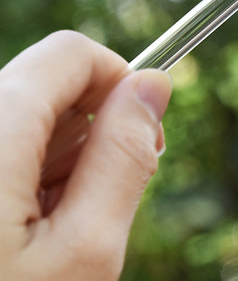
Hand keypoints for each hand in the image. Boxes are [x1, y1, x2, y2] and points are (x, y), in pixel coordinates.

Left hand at [0, 31, 171, 280]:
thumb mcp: (82, 252)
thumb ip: (125, 155)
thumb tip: (154, 86)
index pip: (70, 54)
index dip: (119, 83)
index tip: (140, 137)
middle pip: (44, 85)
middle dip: (88, 132)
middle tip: (94, 207)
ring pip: (18, 120)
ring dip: (54, 163)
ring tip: (46, 235)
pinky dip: (19, 180)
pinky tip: (14, 237)